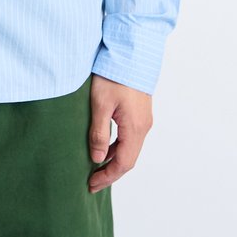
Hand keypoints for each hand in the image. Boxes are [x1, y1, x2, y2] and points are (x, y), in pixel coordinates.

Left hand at [88, 75, 152, 192]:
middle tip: (92, 181)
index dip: (107, 177)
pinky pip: (131, 136)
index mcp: (134, 128)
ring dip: (115, 159)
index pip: (123, 163)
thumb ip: (99, 133)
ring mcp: (144, 119)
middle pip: (129, 159)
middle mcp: (143, 126)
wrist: (131, 51)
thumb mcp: (100, 104)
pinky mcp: (140, 111)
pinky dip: (119, 146)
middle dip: (111, 172)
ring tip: (96, 166)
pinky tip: (106, 145)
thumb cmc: (114, 75)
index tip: (92, 185)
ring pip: (130, 148)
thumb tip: (98, 159)